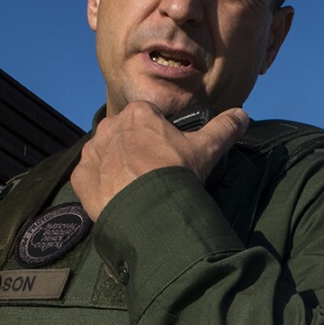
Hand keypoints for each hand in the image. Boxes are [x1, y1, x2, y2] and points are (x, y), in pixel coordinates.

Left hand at [71, 101, 248, 218]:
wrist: (149, 211)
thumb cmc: (176, 174)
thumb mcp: (207, 149)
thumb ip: (224, 128)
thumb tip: (243, 115)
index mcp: (138, 114)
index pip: (148, 117)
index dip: (160, 135)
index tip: (168, 154)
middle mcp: (109, 127)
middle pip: (125, 134)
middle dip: (136, 149)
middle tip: (153, 172)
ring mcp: (92, 153)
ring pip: (106, 154)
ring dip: (117, 166)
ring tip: (136, 188)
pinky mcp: (80, 178)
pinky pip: (90, 177)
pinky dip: (101, 185)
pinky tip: (118, 197)